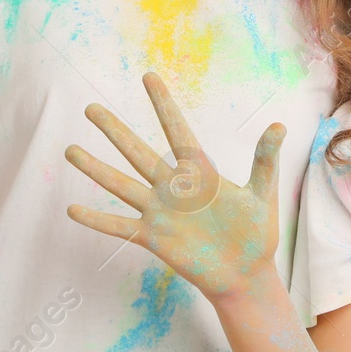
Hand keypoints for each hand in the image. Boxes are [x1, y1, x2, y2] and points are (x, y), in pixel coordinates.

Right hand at [65, 73, 283, 302]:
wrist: (246, 274)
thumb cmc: (256, 233)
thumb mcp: (263, 193)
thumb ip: (266, 160)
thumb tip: (280, 125)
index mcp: (199, 171)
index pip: (176, 130)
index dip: (162, 104)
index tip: (148, 76)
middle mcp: (173, 187)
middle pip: (138, 152)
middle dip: (115, 130)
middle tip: (91, 107)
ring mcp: (160, 212)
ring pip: (121, 185)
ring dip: (96, 169)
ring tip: (70, 149)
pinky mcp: (154, 238)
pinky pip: (119, 227)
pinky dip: (97, 220)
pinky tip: (73, 209)